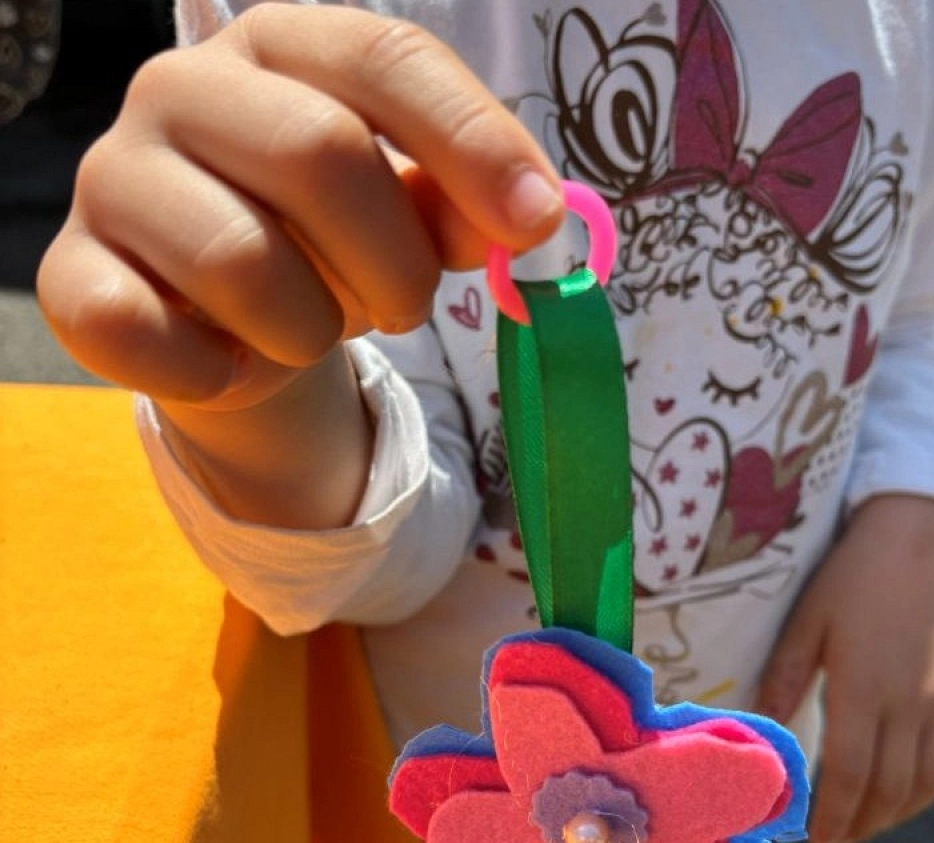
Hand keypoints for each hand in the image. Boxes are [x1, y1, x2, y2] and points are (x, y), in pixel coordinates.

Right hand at [37, 3, 563, 408]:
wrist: (224, 319)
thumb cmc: (323, 248)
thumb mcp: (403, 219)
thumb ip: (460, 208)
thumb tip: (529, 220)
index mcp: (283, 51)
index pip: (387, 60)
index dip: (472, 141)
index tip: (534, 223)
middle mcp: (184, 90)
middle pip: (322, 155)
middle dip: (393, 264)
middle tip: (403, 308)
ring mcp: (114, 177)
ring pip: (244, 264)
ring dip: (310, 330)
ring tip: (308, 330)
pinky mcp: (72, 275)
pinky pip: (147, 333)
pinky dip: (217, 372)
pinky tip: (230, 362)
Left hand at [754, 495, 933, 842]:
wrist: (924, 537)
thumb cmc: (853, 576)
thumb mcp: (807, 621)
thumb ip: (785, 678)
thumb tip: (762, 729)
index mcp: (864, 689)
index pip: (848, 776)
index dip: (832, 815)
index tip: (817, 840)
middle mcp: (914, 705)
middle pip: (890, 789)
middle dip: (862, 823)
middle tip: (837, 838)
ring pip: (931, 781)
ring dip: (899, 811)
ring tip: (869, 821)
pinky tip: (919, 786)